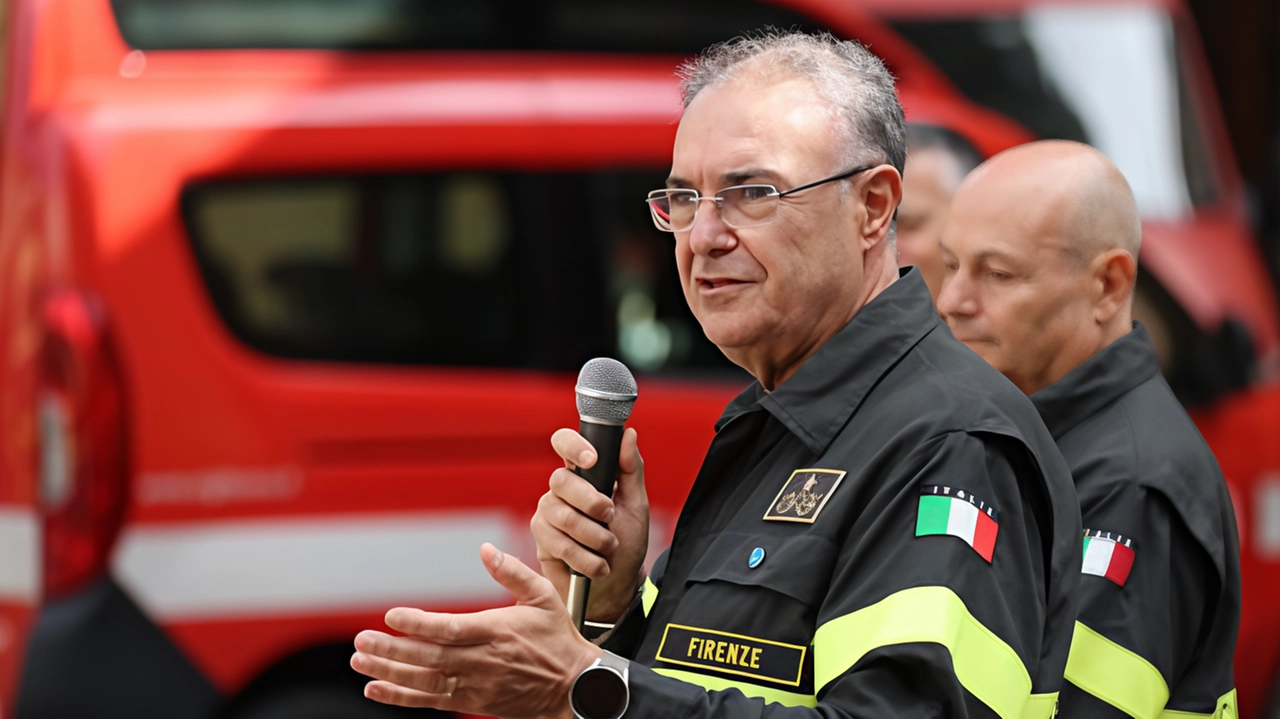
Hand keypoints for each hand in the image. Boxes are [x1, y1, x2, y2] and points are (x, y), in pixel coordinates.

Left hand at [351, 543, 601, 718]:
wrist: (575, 686)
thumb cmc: (558, 638)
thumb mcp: (544, 596)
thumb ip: (512, 572)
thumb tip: (485, 550)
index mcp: (498, 630)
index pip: (450, 629)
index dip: (418, 624)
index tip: (392, 615)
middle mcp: (484, 660)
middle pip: (430, 657)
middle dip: (392, 650)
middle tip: (361, 640)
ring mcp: (477, 685)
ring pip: (425, 681)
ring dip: (389, 673)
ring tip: (361, 661)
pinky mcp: (474, 702)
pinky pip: (432, 701)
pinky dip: (401, 698)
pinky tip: (376, 690)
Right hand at [531, 427, 648, 621]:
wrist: (617, 585)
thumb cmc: (627, 543)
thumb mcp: (636, 505)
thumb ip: (631, 469)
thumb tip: (628, 435)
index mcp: (583, 474)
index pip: (564, 443)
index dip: (572, 446)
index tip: (591, 460)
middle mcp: (560, 490)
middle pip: (561, 481)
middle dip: (592, 503)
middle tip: (610, 517)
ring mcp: (547, 513)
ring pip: (563, 516)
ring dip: (595, 537)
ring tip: (609, 547)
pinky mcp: (541, 539)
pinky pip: (559, 543)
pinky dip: (586, 558)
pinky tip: (598, 564)